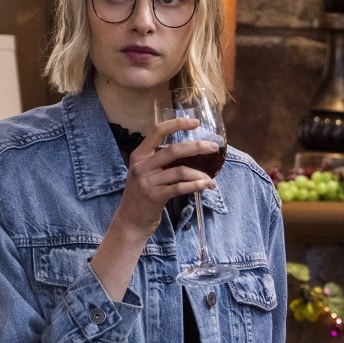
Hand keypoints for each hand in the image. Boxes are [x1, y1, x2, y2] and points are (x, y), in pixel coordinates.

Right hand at [115, 116, 218, 239]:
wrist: (130, 220)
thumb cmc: (142, 194)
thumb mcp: (145, 172)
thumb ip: (159, 160)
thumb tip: (189, 149)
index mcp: (139, 155)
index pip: (158, 131)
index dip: (177, 124)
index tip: (195, 122)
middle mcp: (142, 166)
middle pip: (174, 150)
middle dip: (197, 147)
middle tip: (213, 147)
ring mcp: (148, 181)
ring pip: (180, 171)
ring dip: (200, 174)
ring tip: (210, 179)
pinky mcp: (155, 196)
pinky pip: (180, 187)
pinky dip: (196, 186)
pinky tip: (206, 186)